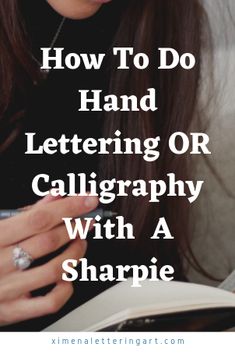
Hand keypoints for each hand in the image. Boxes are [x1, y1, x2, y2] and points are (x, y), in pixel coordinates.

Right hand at [0, 194, 97, 325]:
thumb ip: (27, 212)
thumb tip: (56, 197)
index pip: (40, 218)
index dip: (69, 207)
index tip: (88, 199)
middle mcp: (0, 262)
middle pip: (49, 241)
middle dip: (75, 227)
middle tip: (86, 220)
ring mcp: (7, 288)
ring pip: (54, 270)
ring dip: (75, 253)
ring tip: (79, 243)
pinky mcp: (12, 309)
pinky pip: (48, 303)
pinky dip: (65, 289)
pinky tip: (65, 277)